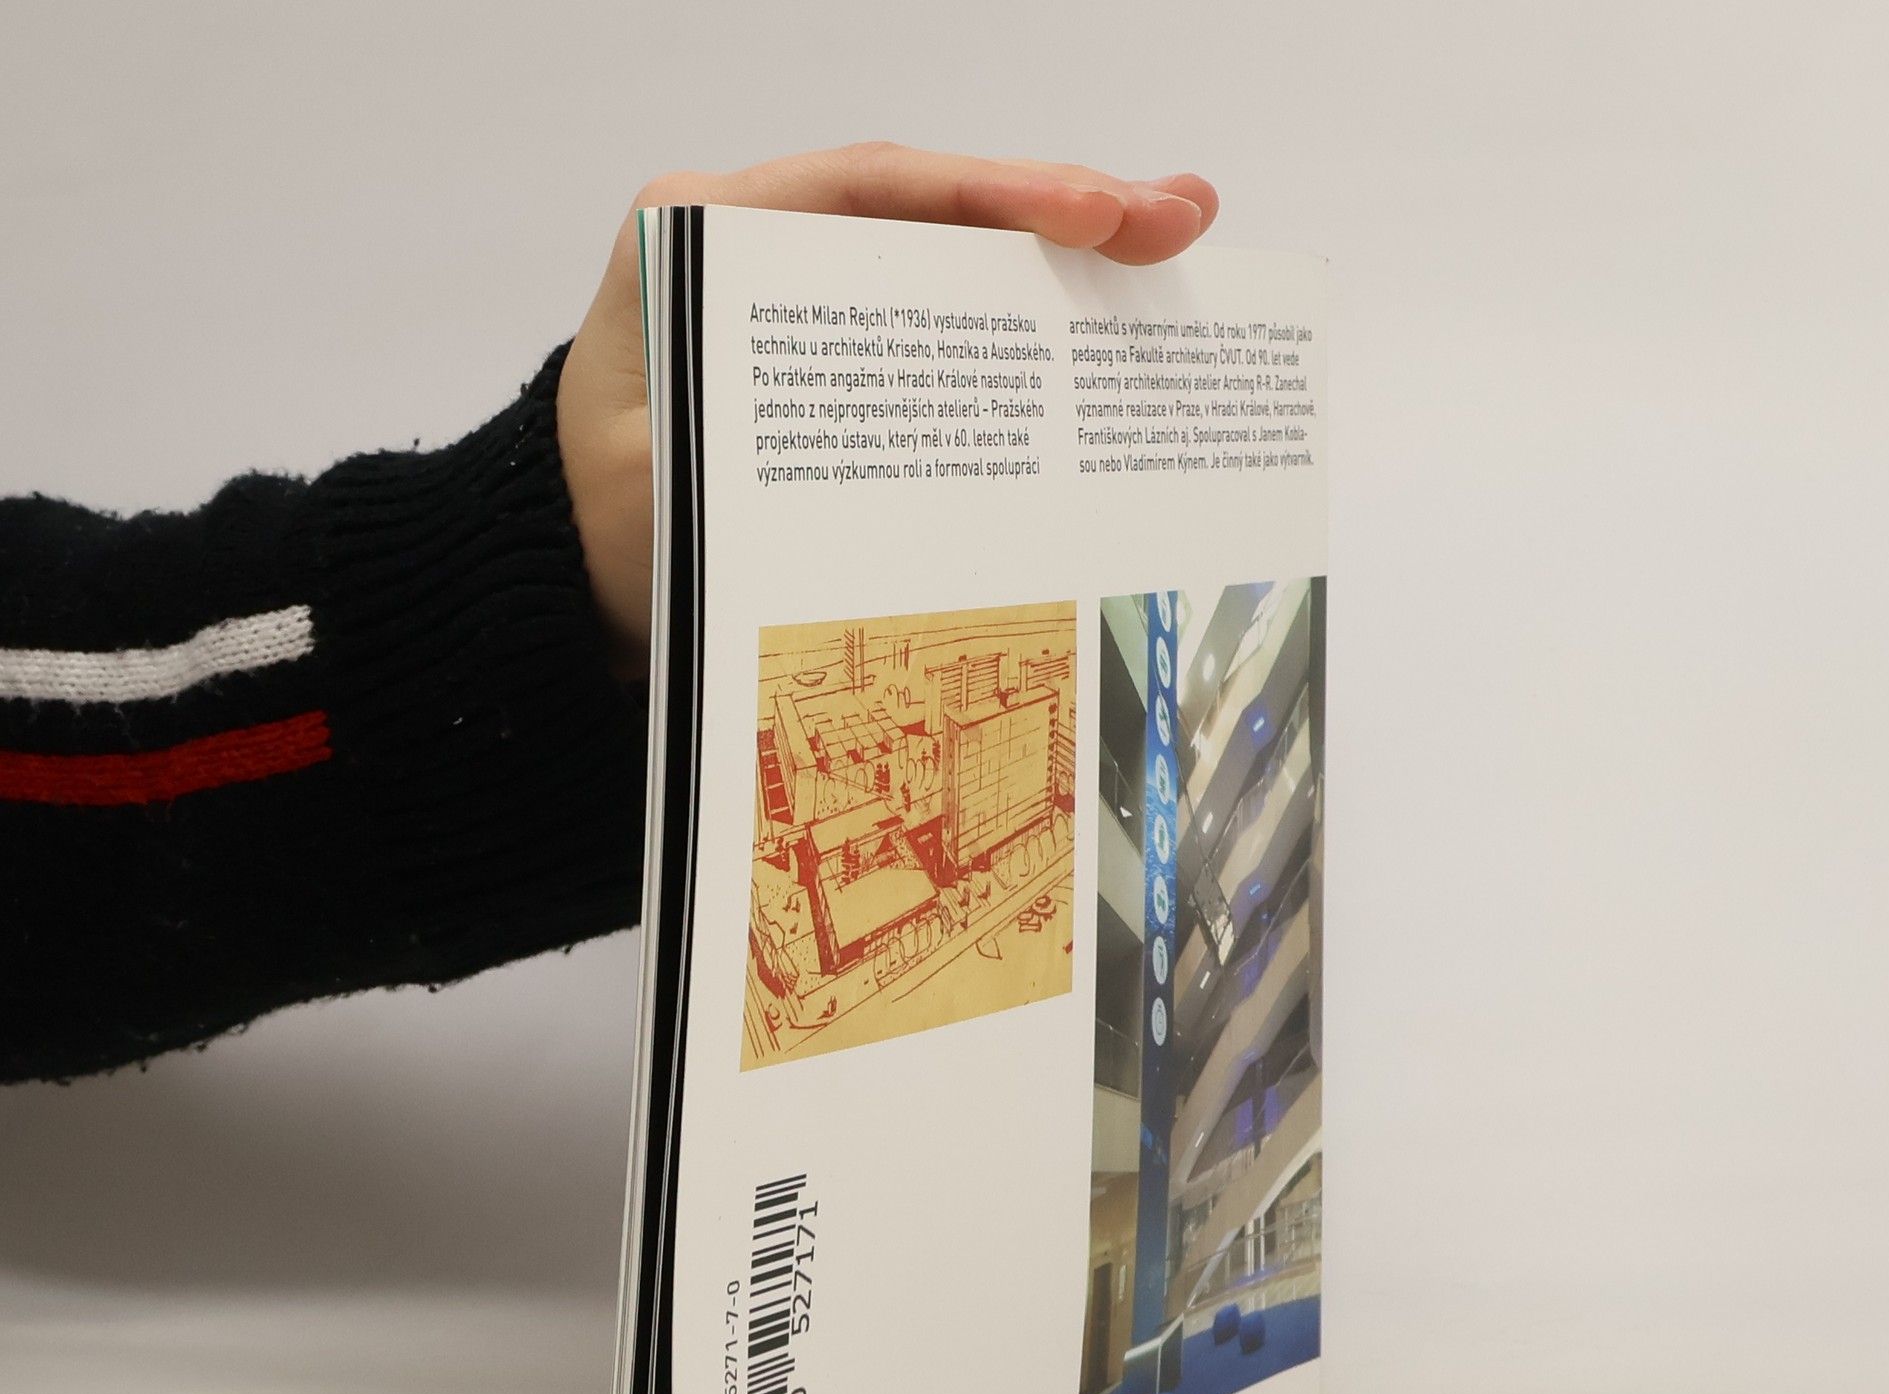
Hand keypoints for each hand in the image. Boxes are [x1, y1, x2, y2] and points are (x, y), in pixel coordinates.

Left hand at [556, 144, 1219, 674]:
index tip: (1089, 212)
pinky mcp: (841, 351)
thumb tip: (841, 435)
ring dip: (1061, 254)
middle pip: (930, 206)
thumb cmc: (601, 528)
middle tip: (1179, 219)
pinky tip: (1103, 320)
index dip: (990, 192)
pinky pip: (942, 318)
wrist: (574, 576)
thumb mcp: (646, 487)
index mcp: (702, 233)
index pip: (869, 188)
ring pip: (949, 254)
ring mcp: (809, 293)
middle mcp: (762, 242)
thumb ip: (723, 438)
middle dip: (1061, 207)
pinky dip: (1022, 317)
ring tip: (1174, 245)